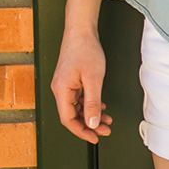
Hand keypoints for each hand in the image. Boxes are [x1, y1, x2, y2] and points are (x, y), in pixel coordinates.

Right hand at [50, 27, 111, 142]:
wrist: (81, 30)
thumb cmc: (85, 49)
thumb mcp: (93, 79)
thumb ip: (93, 103)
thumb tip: (92, 123)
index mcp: (61, 90)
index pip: (68, 119)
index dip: (81, 131)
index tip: (95, 138)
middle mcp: (60, 89)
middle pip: (72, 115)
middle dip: (89, 125)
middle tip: (106, 131)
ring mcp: (65, 85)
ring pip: (76, 108)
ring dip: (91, 115)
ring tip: (107, 120)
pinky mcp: (70, 80)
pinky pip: (78, 98)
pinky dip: (90, 104)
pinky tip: (101, 107)